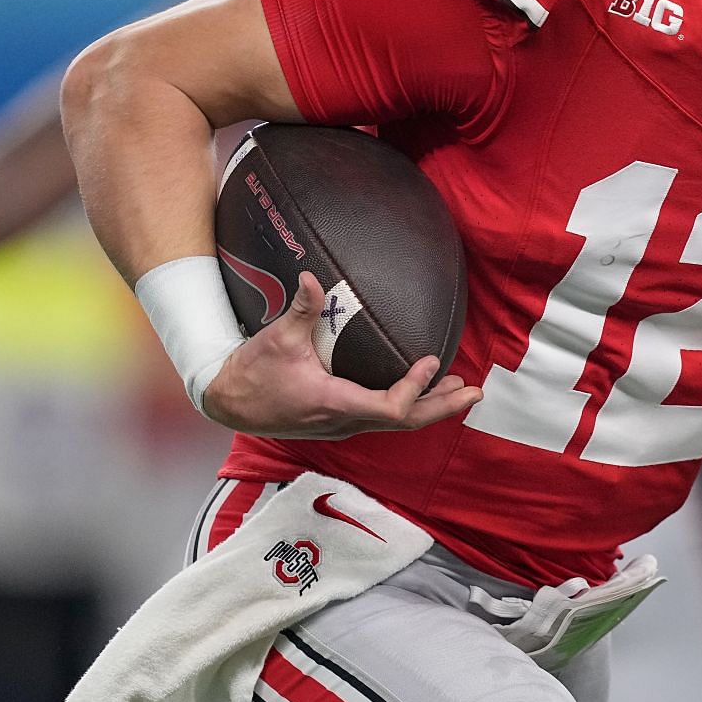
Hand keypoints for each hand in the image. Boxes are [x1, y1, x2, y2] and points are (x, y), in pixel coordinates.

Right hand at [201, 272, 481, 437]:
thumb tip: (311, 277)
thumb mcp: (276, 339)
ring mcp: (343, 425)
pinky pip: (383, 419)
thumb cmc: (251, 373)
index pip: (390, 407)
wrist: (227, 402)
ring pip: (397, 424)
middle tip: (475, 392)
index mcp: (334, 403)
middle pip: (405, 423)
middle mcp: (344, 421)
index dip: (416, 388)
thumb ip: (301, 309)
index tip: (433, 361)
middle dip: (443, 407)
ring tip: (460, 390)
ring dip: (431, 407)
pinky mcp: (339, 422)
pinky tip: (422, 393)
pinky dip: (409, 407)